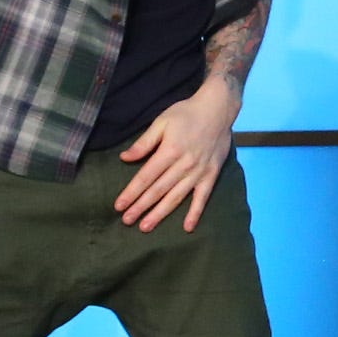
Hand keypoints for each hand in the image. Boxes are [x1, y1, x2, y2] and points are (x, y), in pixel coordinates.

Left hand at [113, 77, 239, 232]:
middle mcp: (183, 165)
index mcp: (169, 151)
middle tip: (127, 221)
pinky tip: (187, 227)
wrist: (218, 109)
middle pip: (158, 190)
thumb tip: (125, 158)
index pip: (145, 177)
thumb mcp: (161, 122)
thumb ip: (144, 142)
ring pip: (176, 197)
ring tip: (146, 226)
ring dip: (161, 213)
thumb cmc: (186, 113)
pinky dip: (195, 213)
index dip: (131, 192)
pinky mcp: (211, 175)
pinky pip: (202, 197)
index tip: (119, 206)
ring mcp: (199, 172)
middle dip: (141, 207)